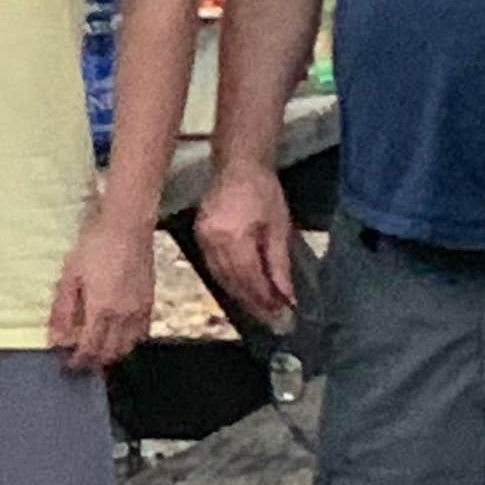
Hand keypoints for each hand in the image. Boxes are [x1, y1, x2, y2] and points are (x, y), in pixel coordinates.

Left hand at [46, 209, 157, 374]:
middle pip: (110, 354)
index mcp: (102, 310)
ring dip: (111, 354)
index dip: (77, 361)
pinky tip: (117, 335)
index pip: (90, 349)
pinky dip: (129, 342)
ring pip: (128, 347)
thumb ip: (62, 311)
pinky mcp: (150, 302)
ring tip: (96, 349)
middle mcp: (124, 316)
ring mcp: (140, 310)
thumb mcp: (69, 276)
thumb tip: (55, 338)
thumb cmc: (95, 246)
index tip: (67, 364)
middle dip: (93, 362)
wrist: (128, 227)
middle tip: (79, 360)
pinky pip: (142, 334)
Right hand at [192, 158, 301, 334]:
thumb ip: (279, 263)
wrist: (238, 165)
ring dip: (240, 295)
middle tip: (272, 319)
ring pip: (220, 278)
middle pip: (232, 282)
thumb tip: (286, 295)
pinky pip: (213, 267)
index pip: (249, 278)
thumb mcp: (279, 227)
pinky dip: (228, 281)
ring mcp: (201, 239)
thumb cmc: (263, 191)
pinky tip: (242, 289)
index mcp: (233, 237)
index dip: (264, 299)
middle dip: (253, 303)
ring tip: (260, 309)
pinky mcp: (198, 237)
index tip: (282, 314)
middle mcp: (212, 242)